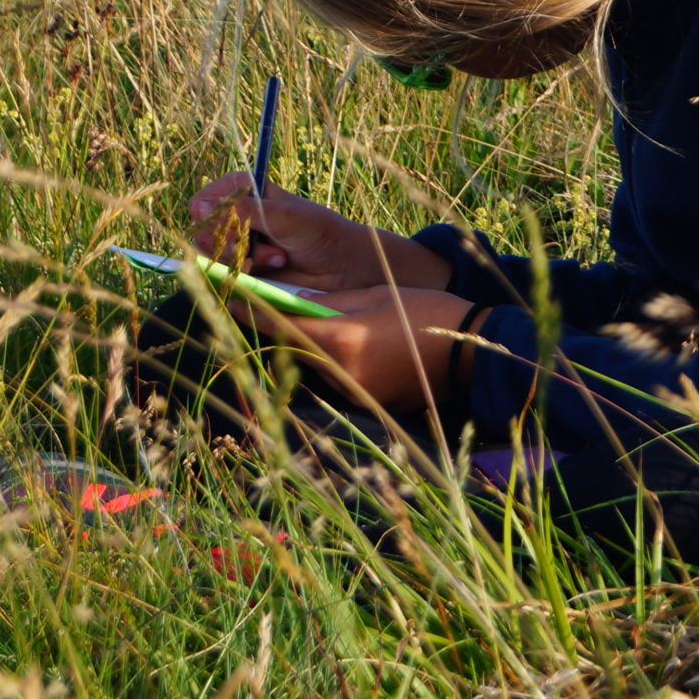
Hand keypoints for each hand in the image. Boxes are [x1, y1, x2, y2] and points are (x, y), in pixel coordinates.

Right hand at [186, 173, 447, 293]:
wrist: (343, 267)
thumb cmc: (321, 232)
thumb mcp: (287, 216)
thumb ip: (248, 211)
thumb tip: (202, 208)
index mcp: (247, 194)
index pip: (208, 197)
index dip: (207, 210)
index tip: (217, 219)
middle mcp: (239, 220)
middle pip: (204, 230)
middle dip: (228, 240)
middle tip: (255, 243)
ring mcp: (240, 247)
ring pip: (212, 255)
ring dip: (241, 258)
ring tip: (277, 258)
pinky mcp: (245, 273)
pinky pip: (226, 275)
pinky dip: (244, 275)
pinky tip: (270, 270)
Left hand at [245, 286, 488, 414]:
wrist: (470, 353)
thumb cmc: (428, 313)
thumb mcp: (377, 294)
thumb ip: (331, 302)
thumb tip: (295, 302)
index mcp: (342, 341)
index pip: (282, 326)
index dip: (252, 311)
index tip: (229, 296)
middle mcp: (340, 374)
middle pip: (295, 349)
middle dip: (286, 328)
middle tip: (276, 304)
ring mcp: (352, 393)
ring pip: (316, 365)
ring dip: (315, 345)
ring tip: (338, 323)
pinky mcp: (367, 403)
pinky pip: (337, 378)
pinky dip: (337, 361)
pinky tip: (361, 345)